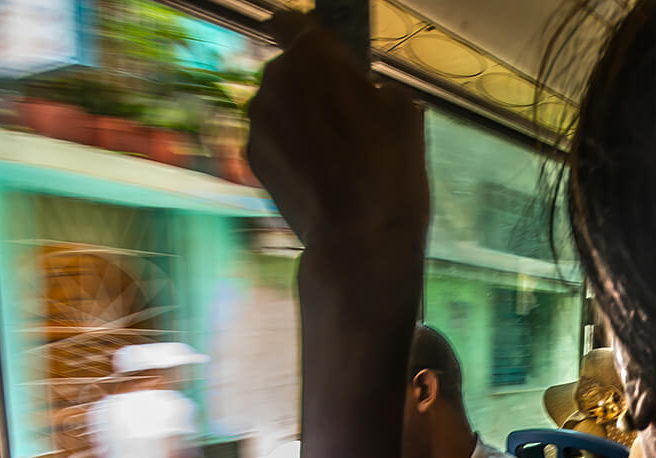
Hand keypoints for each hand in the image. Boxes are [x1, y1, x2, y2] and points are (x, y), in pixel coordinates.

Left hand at [246, 13, 428, 254]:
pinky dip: (290, 151)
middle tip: (344, 121)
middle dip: (311, 88)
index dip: (308, 37)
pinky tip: (317, 176)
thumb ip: (371, 86)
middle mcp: (274, 80)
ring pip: (280, 108)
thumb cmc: (389, 170)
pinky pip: (274, 141)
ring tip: (332, 156)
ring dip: (299, 121)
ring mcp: (257, 121)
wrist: (359, 237)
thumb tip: (361, 93)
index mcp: (313, 56)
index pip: (292, 23)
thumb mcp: (404, 112)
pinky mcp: (251, 157)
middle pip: (289, 71)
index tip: (323, 55)